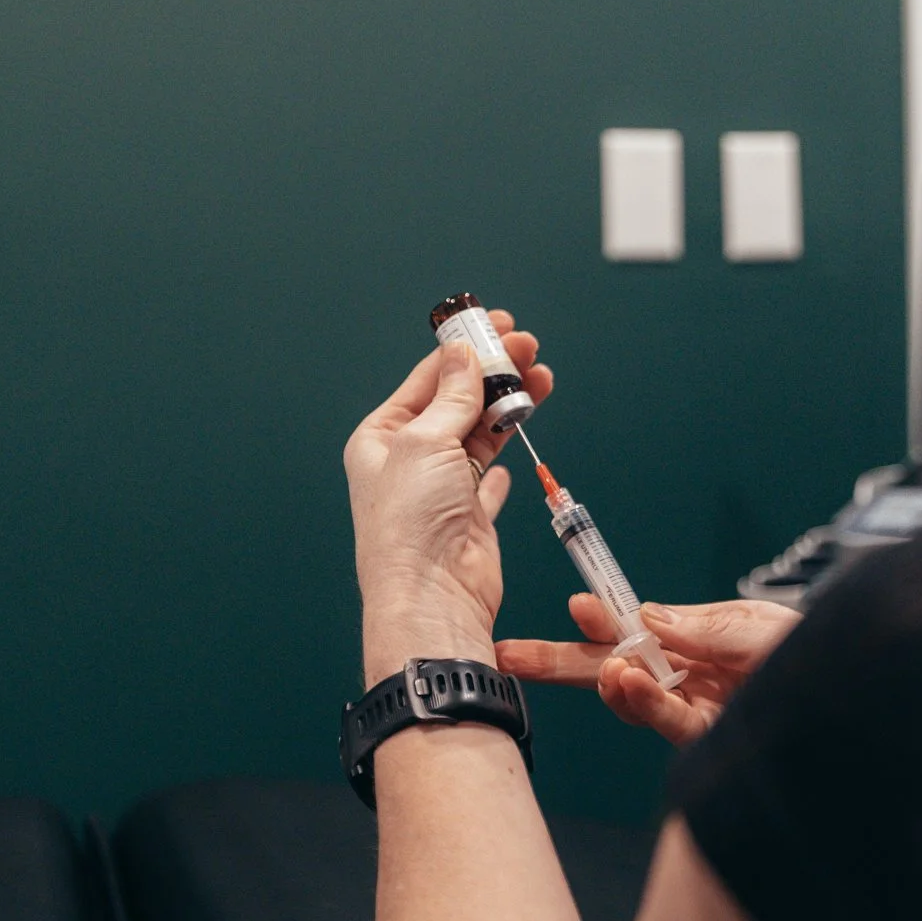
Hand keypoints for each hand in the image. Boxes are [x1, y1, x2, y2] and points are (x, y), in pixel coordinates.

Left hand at [344, 311, 552, 681]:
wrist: (433, 594)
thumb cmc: (410, 523)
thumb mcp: (425, 441)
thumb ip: (452, 396)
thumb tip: (462, 356)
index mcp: (380, 438)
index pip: (427, 379)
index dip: (462, 349)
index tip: (495, 325)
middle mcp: (408, 460)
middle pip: (458, 401)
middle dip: (494, 373)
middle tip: (527, 347)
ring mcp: (441, 488)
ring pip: (481, 432)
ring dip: (510, 405)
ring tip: (540, 378)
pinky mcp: (470, 514)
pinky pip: (488, 477)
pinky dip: (503, 457)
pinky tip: (517, 433)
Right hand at [497, 594, 799, 746]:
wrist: (864, 690)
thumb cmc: (817, 654)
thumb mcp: (757, 625)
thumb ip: (701, 626)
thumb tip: (645, 616)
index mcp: (696, 644)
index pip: (635, 632)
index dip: (602, 622)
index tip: (576, 605)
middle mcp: (690, 680)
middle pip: (615, 670)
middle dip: (563, 662)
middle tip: (512, 657)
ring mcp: (699, 712)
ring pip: (635, 701)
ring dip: (612, 683)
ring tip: (606, 668)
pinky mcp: (713, 741)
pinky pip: (670, 723)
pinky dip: (645, 703)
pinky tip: (627, 682)